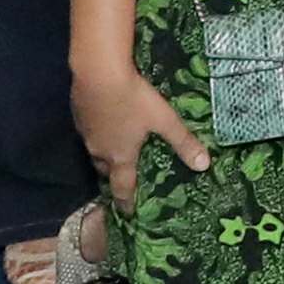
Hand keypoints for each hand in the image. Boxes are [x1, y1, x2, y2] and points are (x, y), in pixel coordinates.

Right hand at [72, 55, 211, 203]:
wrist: (98, 71)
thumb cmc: (134, 99)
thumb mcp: (164, 119)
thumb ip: (183, 142)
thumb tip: (204, 166)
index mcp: (120, 156)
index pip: (122, 186)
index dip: (126, 201)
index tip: (128, 212)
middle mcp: (99, 149)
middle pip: (105, 170)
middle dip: (114, 177)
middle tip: (123, 179)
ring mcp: (86, 133)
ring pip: (94, 152)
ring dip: (104, 155)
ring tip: (114, 152)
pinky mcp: (78, 114)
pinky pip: (88, 133)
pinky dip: (98, 134)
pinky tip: (105, 122)